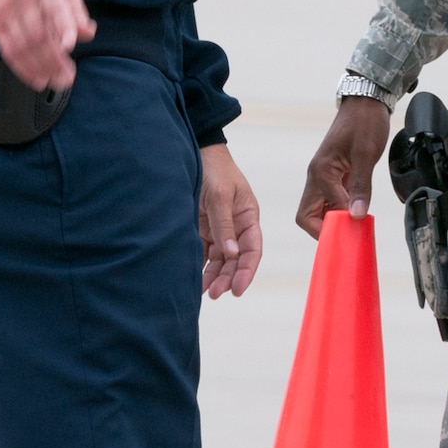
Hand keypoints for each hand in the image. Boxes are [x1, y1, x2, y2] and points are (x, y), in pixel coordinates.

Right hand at [0, 0, 94, 90]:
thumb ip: (76, 9)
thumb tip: (87, 34)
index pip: (54, 8)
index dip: (62, 27)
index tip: (70, 46)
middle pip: (37, 34)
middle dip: (54, 59)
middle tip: (69, 77)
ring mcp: (6, 12)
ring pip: (22, 46)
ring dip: (39, 68)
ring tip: (56, 81)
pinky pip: (8, 50)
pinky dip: (22, 68)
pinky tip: (36, 79)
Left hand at [200, 145, 261, 297]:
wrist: (194, 154)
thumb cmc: (214, 169)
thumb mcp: (220, 195)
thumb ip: (224, 225)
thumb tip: (231, 254)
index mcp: (248, 217)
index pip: (252, 249)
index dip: (247, 271)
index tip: (238, 289)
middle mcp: (237, 226)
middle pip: (237, 259)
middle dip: (228, 278)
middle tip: (216, 294)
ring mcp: (220, 229)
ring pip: (221, 260)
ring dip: (215, 276)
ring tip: (204, 292)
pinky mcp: (204, 230)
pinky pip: (205, 253)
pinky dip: (202, 267)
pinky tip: (195, 280)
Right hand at [296, 97, 390, 238]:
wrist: (366, 102)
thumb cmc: (364, 122)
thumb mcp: (366, 154)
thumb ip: (361, 186)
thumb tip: (357, 214)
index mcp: (320, 172)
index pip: (316, 213)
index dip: (333, 225)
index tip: (353, 230)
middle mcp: (317, 176)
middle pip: (309, 215)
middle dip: (326, 228)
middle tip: (349, 234)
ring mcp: (326, 176)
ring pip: (321, 208)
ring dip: (336, 219)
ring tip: (356, 225)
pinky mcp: (336, 174)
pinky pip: (334, 199)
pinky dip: (344, 209)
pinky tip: (359, 211)